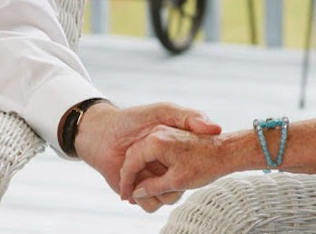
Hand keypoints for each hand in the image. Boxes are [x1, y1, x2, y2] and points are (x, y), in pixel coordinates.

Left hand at [74, 102, 221, 211]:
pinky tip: (131, 192)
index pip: (192, 166)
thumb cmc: (131, 119)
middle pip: (179, 187)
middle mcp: (166, 166)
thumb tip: (215, 128)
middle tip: (156, 176)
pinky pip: (149, 205)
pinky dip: (142, 201)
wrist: (99, 134)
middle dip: (170, 186)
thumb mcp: (163, 111)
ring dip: (154, 196)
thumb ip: (187, 116)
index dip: (189, 167)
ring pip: (166, 199)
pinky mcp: (138, 191)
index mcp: (175, 150)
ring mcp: (152, 179)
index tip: (185, 165)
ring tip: (139, 184)